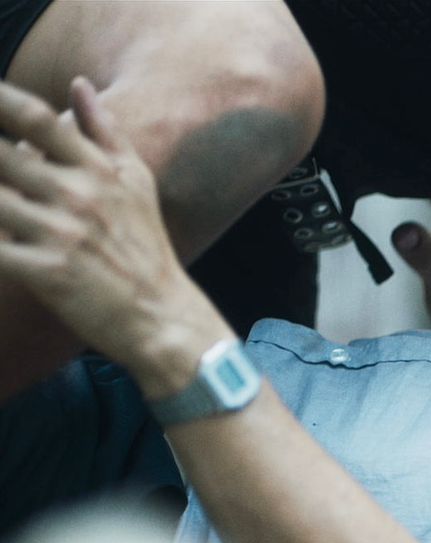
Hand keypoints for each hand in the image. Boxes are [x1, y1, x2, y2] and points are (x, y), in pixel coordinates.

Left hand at [0, 78, 229, 389]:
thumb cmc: (145, 246)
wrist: (161, 315)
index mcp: (98, 171)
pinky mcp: (47, 273)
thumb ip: (105, 131)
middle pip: (3, 155)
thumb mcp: (137, 181)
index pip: (38, 120)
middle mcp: (80, 196)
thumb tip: (78, 84)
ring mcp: (62, 234)